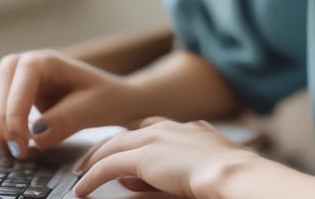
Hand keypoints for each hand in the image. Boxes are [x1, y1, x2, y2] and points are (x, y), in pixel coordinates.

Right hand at [0, 49, 135, 158]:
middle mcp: (32, 63)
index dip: (15, 111)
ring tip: (12, 148)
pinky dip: (0, 121)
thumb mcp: (90, 110)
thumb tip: (36, 136)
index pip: (21, 78)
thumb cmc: (106, 99)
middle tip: (15, 150)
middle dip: (2, 117)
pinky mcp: (19, 92)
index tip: (21, 143)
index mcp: (49, 61)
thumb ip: (64, 122)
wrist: (114, 100)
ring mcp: (23, 76)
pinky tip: (14, 142)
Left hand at [73, 117, 260, 197]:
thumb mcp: (201, 173)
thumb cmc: (228, 179)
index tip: (123, 145)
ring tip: (81, 172)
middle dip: (107, 145)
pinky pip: (109, 166)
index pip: (153, 128)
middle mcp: (170, 128)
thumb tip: (139, 181)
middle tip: (91, 158)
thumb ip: (171, 174)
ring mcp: (156, 139)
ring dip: (94, 159)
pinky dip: (93, 177)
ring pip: (114, 146)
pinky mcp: (144, 156)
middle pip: (128, 133)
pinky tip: (83, 188)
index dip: (134, 137)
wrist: (233, 173)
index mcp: (190, 129)